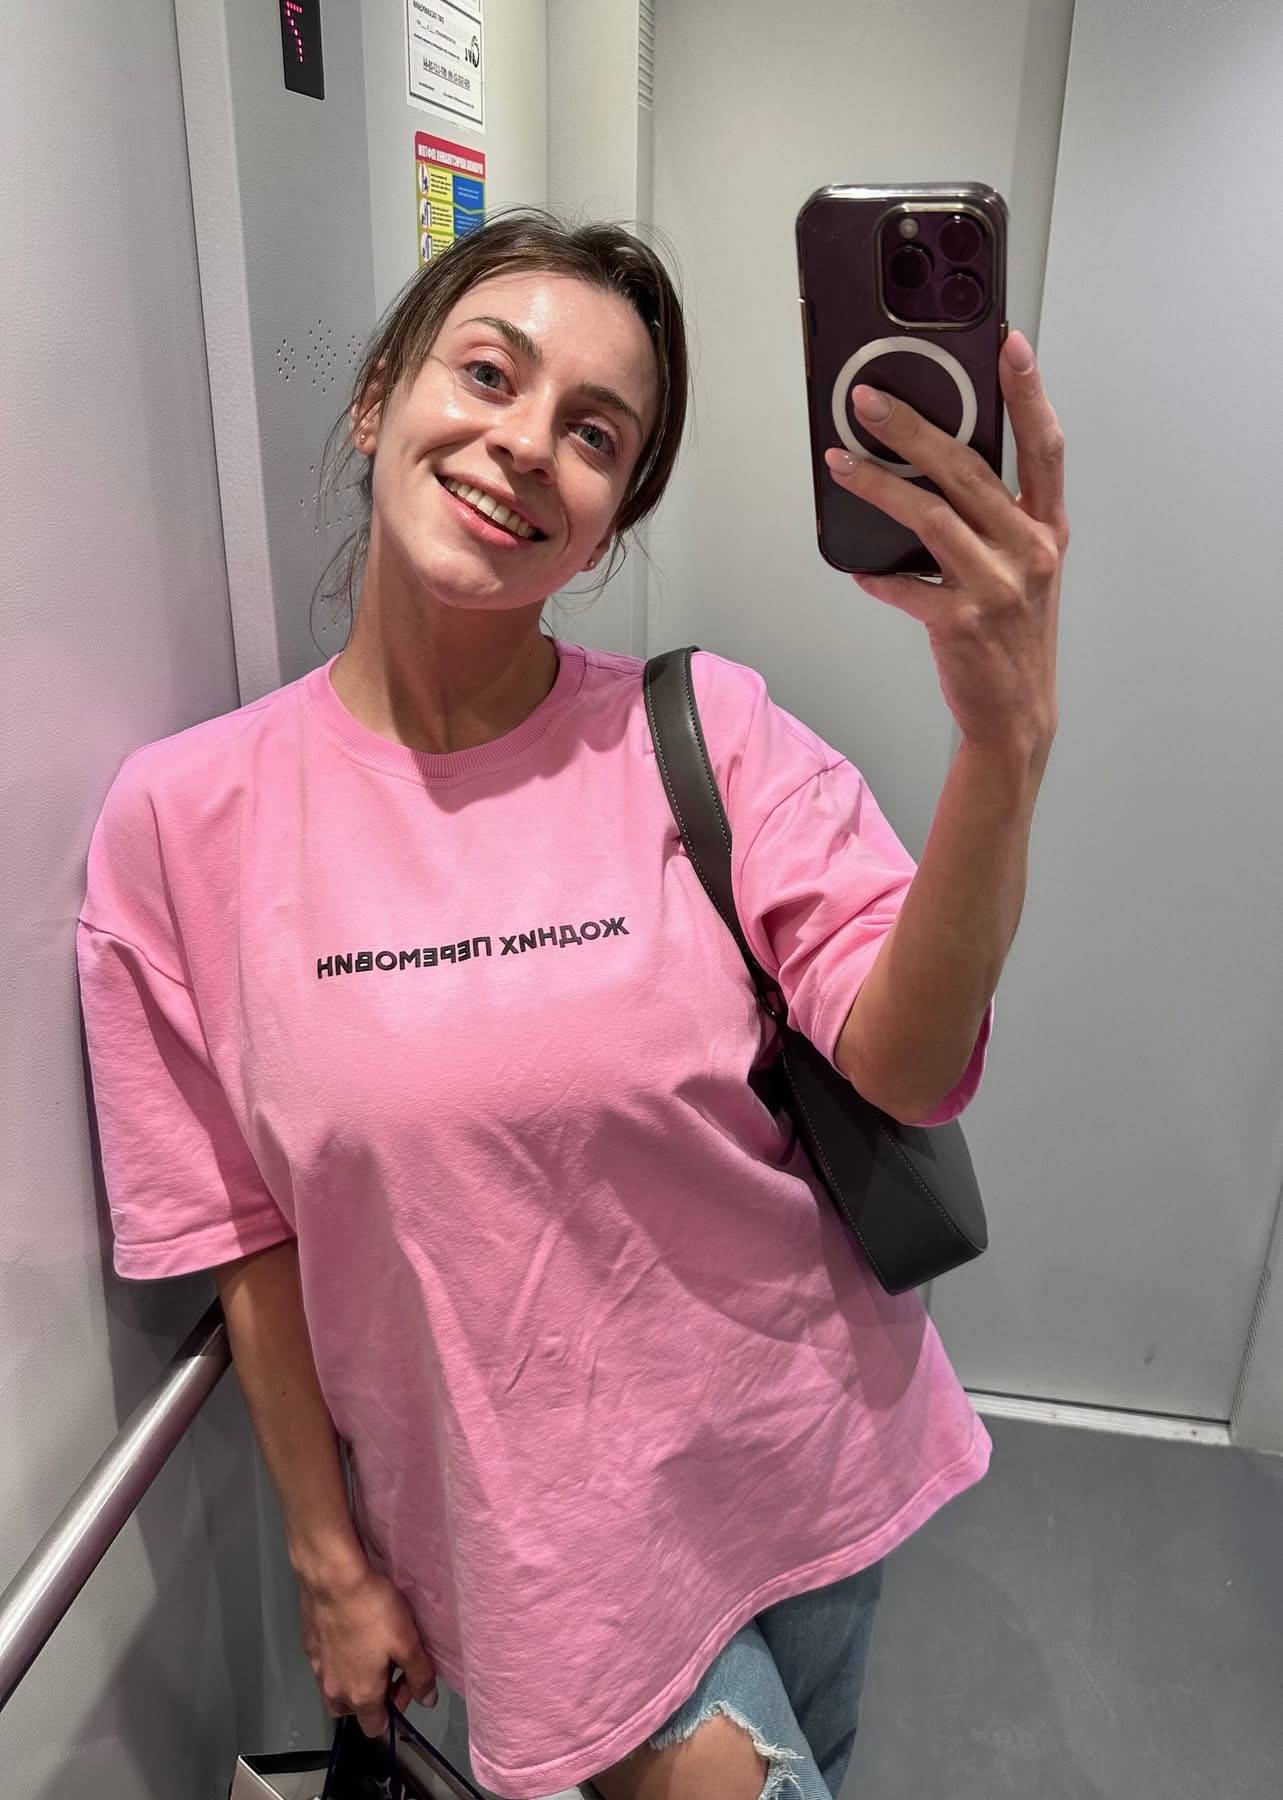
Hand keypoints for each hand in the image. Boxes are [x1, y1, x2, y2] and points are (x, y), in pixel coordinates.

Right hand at [299, 1560, 438, 1737]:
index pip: (375, 1727)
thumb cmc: (374, 1612)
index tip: (405, 1681)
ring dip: (354, 1678)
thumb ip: (420, 1675)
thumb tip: (428, 1701)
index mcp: (361, 1695)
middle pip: (353, 1711)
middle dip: (371, 1697)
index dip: (395, 1710)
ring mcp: (317, 1669)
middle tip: (388, 1663)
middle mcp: (334, 1690)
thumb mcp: (407, 1642)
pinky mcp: (308, 1647)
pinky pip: (325, 1665)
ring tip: (370, 1648)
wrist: (332, 1579)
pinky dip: (339, 1659)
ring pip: (336, 1689)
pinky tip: (351, 1632)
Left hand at [824, 328, 1067, 759]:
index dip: (1028, 392)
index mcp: (1046, 530)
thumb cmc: (1014, 636)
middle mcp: (1028, 551)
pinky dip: (875, 574)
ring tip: (840, 462)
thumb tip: (938, 466)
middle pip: (968, 470)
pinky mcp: (959, 622)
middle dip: (913, 427)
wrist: (1016, 715)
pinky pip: (903, 585)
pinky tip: (857, 565)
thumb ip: (997, 518)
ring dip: (877, 485)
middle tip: (868, 401)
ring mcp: (995, 587)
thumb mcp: (1025, 568)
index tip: (1007, 345)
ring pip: (929, 516)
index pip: (1044, 446)